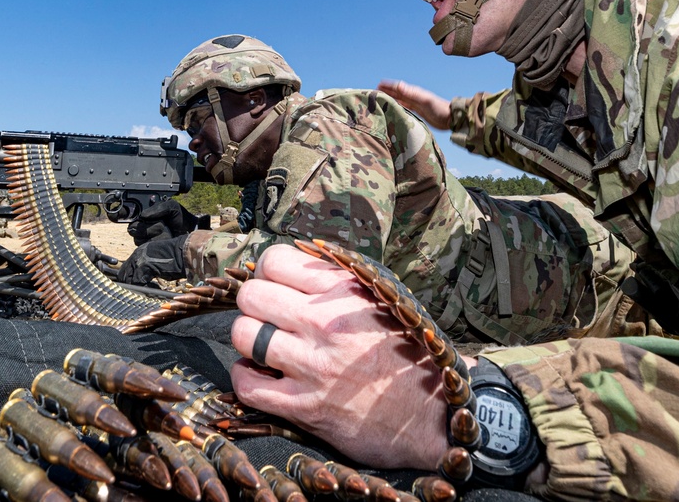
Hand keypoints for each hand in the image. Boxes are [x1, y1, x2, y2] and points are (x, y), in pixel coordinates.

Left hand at [116, 235, 187, 285]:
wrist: (184, 252)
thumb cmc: (175, 257)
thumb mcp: (157, 260)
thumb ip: (147, 267)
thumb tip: (141, 279)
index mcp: (139, 252)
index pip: (126, 267)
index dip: (129, 278)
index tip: (136, 286)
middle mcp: (137, 255)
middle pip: (124, 273)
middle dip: (129, 284)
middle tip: (140, 290)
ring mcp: (139, 260)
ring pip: (129, 279)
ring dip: (136, 287)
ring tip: (149, 289)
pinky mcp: (144, 267)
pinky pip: (137, 282)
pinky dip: (145, 287)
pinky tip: (156, 287)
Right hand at [127, 200, 210, 244]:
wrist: (190, 230)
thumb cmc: (179, 217)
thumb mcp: (171, 207)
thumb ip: (158, 208)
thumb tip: (143, 215)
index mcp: (145, 218)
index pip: (132, 220)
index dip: (137, 221)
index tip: (145, 219)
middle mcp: (142, 229)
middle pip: (134, 230)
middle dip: (148, 227)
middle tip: (162, 225)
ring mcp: (146, 241)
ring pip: (139, 240)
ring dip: (153, 235)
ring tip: (166, 231)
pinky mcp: (151, 250)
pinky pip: (147, 247)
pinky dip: (157, 243)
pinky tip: (166, 239)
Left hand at [230, 245, 449, 469]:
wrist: (435, 416)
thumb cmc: (410, 353)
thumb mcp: (383, 299)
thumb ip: (339, 279)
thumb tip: (295, 262)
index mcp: (345, 291)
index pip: (274, 261)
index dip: (266, 272)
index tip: (275, 286)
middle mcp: (326, 323)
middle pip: (251, 295)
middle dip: (254, 303)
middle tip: (268, 316)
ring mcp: (313, 366)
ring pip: (243, 335)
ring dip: (249, 339)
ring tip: (265, 345)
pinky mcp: (305, 407)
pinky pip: (247, 384)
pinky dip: (246, 377)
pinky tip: (262, 374)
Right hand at [378, 80, 451, 130]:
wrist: (451, 118)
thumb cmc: (440, 109)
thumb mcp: (425, 100)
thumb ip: (412, 93)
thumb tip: (399, 85)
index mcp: (414, 92)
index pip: (397, 87)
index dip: (387, 86)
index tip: (375, 87)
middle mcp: (413, 96)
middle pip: (396, 92)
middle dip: (385, 91)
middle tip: (373, 93)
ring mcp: (415, 103)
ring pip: (399, 99)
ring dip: (389, 98)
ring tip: (379, 99)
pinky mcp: (417, 111)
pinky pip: (403, 106)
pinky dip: (396, 105)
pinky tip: (391, 107)